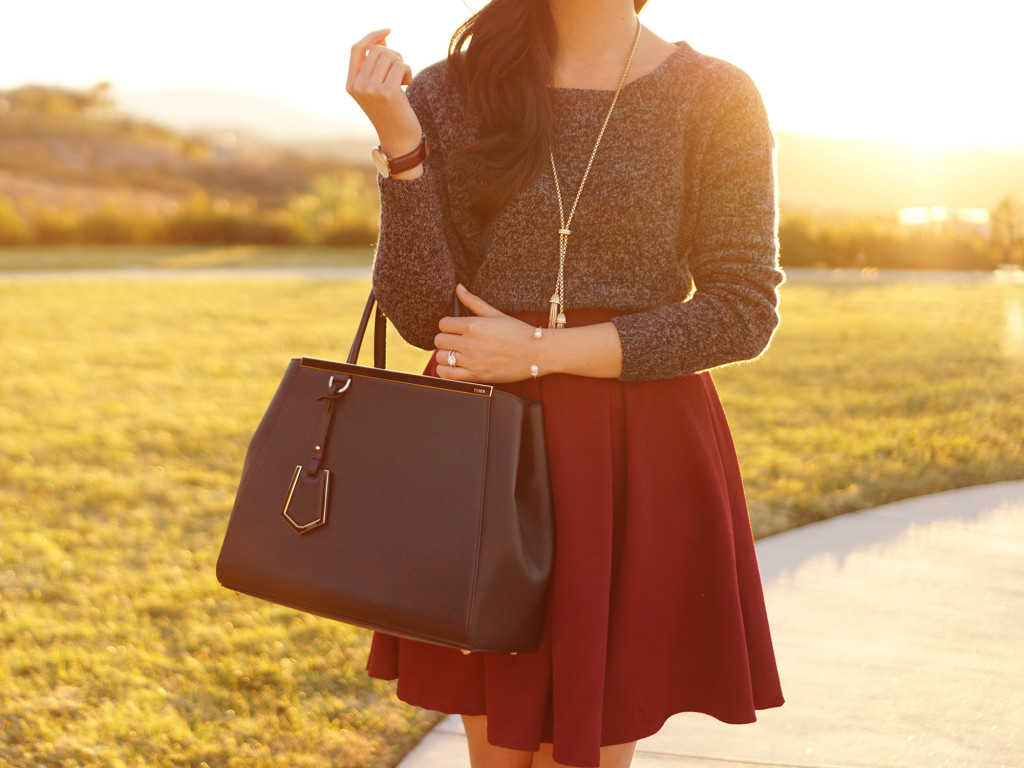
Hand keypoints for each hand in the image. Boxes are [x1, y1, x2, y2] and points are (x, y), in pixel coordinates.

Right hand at [346, 28, 421, 154]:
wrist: (399, 140)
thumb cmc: (391, 112)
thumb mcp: (379, 86)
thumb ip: (377, 64)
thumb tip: (381, 38)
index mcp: (350, 84)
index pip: (357, 49)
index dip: (372, 36)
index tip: (388, 31)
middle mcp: (357, 86)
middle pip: (377, 50)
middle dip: (393, 55)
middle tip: (401, 69)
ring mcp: (371, 89)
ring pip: (389, 55)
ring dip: (402, 63)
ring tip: (404, 78)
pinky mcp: (387, 92)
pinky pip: (400, 65)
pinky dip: (408, 70)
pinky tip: (408, 83)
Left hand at [434, 285, 540, 383]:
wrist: (535, 352)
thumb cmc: (518, 332)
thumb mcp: (494, 313)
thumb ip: (473, 301)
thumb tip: (459, 288)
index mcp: (473, 325)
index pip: (443, 324)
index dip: (448, 326)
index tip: (454, 329)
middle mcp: (469, 343)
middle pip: (439, 340)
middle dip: (446, 339)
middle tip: (455, 341)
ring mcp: (472, 361)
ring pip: (440, 357)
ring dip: (445, 355)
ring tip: (455, 354)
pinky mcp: (476, 376)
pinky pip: (447, 375)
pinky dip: (445, 371)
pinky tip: (453, 366)